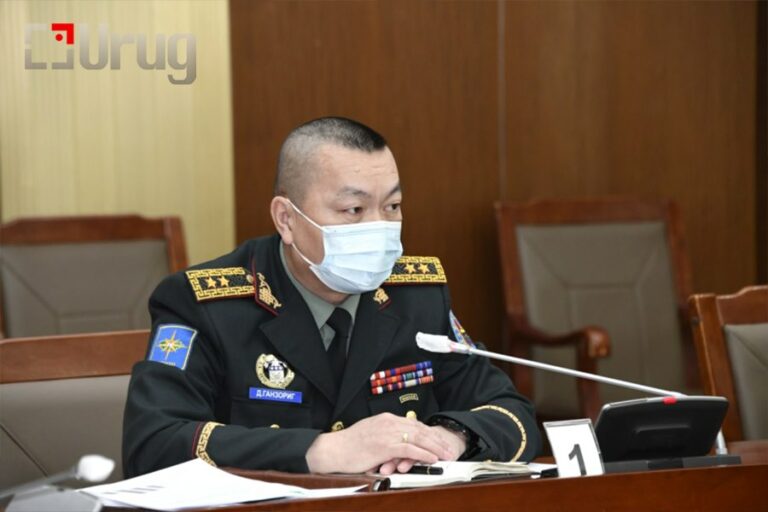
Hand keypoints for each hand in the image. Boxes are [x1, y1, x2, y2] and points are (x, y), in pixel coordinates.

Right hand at [305, 413, 454, 473]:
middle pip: (420, 429)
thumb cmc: (349, 445)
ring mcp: (387, 433)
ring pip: (418, 438)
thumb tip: (397, 444)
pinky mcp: (384, 446)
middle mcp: (388, 423)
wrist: (334, 449)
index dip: (429, 432)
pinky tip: (432, 458)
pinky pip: (409, 449)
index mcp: (386, 419)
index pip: (413, 423)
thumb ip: (385, 436)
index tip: (439, 439)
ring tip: (446, 454)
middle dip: (437, 439)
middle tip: (449, 447)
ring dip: (435, 447)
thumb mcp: (370, 434)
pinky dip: (423, 453)